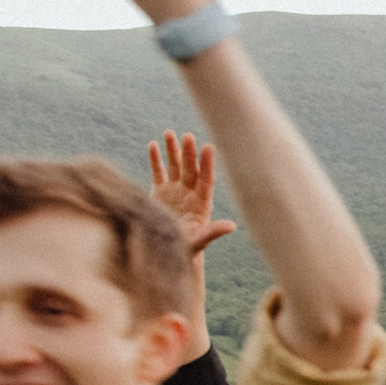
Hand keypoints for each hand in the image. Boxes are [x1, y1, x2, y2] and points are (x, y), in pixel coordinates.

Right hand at [146, 131, 236, 256]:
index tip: (209, 147)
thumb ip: (213, 232)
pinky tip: (153, 144)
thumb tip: (231, 226)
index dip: (207, 164)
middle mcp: (189, 193)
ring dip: (173, 150)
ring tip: (169, 133)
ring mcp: (175, 191)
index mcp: (201, 203)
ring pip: (175, 166)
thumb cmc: (188, 249)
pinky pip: (158, 172)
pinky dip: (156, 159)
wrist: (171, 251)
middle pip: (190, 169)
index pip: (206, 179)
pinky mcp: (160, 192)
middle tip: (188, 136)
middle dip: (189, 153)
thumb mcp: (199, 241)